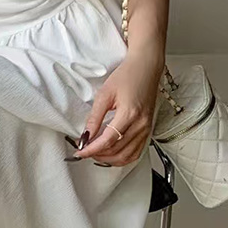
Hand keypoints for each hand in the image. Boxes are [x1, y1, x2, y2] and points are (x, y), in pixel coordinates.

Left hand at [74, 50, 162, 166]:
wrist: (146, 67)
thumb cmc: (128, 75)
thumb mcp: (105, 94)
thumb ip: (94, 118)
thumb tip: (85, 136)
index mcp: (129, 114)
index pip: (107, 141)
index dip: (91, 150)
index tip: (80, 152)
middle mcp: (141, 124)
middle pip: (116, 151)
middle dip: (97, 155)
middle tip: (84, 151)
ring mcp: (146, 129)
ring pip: (126, 156)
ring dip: (109, 159)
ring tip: (95, 153)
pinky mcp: (148, 130)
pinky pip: (135, 153)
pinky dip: (122, 158)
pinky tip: (111, 154)